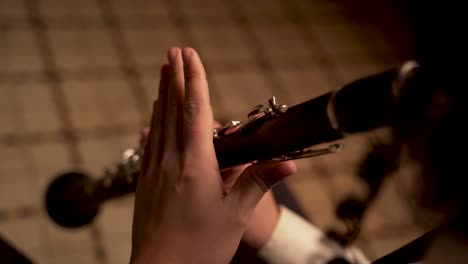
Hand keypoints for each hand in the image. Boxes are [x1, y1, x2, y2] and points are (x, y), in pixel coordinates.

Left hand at [130, 47, 295, 263]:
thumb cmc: (198, 248)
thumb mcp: (235, 216)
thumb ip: (259, 183)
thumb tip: (288, 164)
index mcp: (195, 167)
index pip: (195, 113)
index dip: (195, 81)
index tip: (191, 57)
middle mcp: (170, 162)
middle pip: (172, 110)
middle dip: (176, 77)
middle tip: (175, 52)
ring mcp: (153, 171)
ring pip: (158, 123)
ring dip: (163, 94)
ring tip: (165, 71)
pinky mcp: (144, 182)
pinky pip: (150, 142)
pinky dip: (154, 121)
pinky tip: (153, 115)